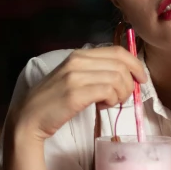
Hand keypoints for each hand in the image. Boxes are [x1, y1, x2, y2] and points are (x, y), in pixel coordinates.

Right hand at [9, 46, 147, 141]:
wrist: (29, 118)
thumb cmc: (54, 102)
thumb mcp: (73, 78)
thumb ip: (95, 72)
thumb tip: (125, 75)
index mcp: (78, 55)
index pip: (117, 51)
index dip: (135, 64)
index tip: (141, 78)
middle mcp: (77, 61)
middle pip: (121, 64)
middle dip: (130, 83)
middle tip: (123, 97)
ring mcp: (75, 76)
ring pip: (117, 78)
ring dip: (121, 94)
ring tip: (111, 103)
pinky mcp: (75, 93)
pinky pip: (108, 91)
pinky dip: (112, 100)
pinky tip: (103, 106)